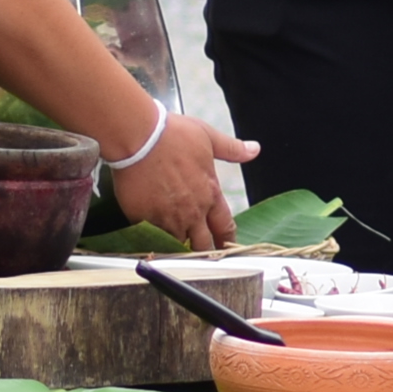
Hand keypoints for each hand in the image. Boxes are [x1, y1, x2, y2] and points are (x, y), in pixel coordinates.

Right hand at [111, 110, 259, 251]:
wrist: (139, 136)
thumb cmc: (171, 134)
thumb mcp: (208, 137)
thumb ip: (231, 149)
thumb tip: (253, 149)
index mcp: (210, 192)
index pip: (225, 226)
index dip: (226, 240)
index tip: (224, 247)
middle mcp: (193, 210)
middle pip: (203, 244)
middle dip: (203, 251)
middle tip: (200, 256)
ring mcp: (169, 217)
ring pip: (177, 244)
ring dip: (177, 247)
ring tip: (174, 252)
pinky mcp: (145, 218)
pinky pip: (152, 238)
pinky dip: (153, 240)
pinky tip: (151, 241)